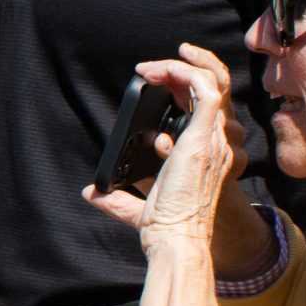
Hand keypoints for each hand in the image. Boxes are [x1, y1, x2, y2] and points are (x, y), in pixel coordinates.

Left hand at [82, 43, 241, 251]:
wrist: (179, 239)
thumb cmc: (165, 229)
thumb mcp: (137, 207)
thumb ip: (115, 199)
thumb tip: (90, 192)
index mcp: (206, 154)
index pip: (204, 110)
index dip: (181, 90)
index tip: (150, 87)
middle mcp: (215, 143)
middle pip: (212, 90)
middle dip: (184, 69)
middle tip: (150, 69)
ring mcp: (213, 139)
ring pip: (212, 82)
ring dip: (180, 66)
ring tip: (149, 68)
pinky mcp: (203, 136)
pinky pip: (205, 89)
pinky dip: (183, 73)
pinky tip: (158, 73)